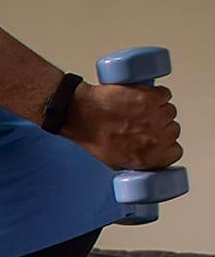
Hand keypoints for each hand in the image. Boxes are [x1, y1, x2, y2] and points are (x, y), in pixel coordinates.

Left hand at [63, 82, 183, 170]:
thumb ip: (137, 162)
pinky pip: (164, 95)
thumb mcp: (115, 161)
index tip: (160, 139)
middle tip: (142, 122)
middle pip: (173, 129)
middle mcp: (156, 139)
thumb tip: (146, 160)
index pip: (175, 152)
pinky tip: (141, 97)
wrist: (80, 114)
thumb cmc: (93, 137)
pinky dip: (155, 94)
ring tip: (137, 110)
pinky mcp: (151, 98)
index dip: (167, 144)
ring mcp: (155, 117)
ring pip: (169, 111)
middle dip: (159, 125)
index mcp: (149, 158)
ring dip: (157, 108)